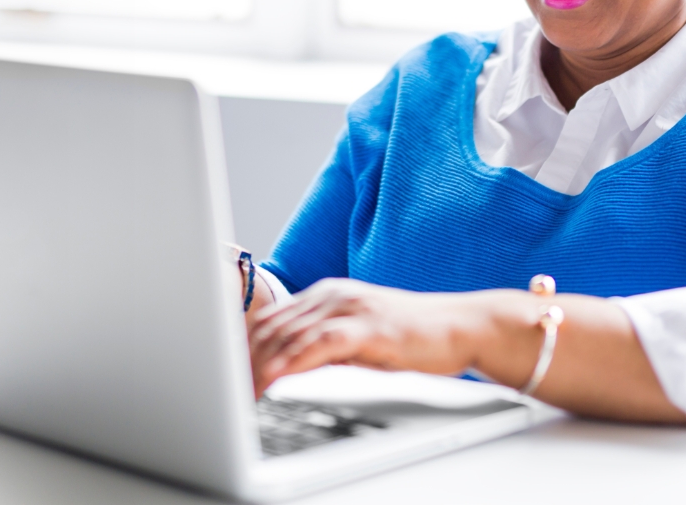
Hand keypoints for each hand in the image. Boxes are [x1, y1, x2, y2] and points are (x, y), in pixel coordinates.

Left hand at [246, 278, 486, 396]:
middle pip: (272, 326)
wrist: (462, 326)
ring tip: (242, 389)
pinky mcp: (370, 325)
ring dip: (262, 364)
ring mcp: (350, 306)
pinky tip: (277, 376)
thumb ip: (322, 349)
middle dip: (243, 359)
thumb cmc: (411, 339)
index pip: (270, 319)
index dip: (241, 347)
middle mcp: (332, 295)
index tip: (223, 373)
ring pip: (291, 333)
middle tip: (224, 388)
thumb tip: (284, 370)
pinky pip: (322, 342)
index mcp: (324, 296)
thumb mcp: (357, 342)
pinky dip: (295, 360)